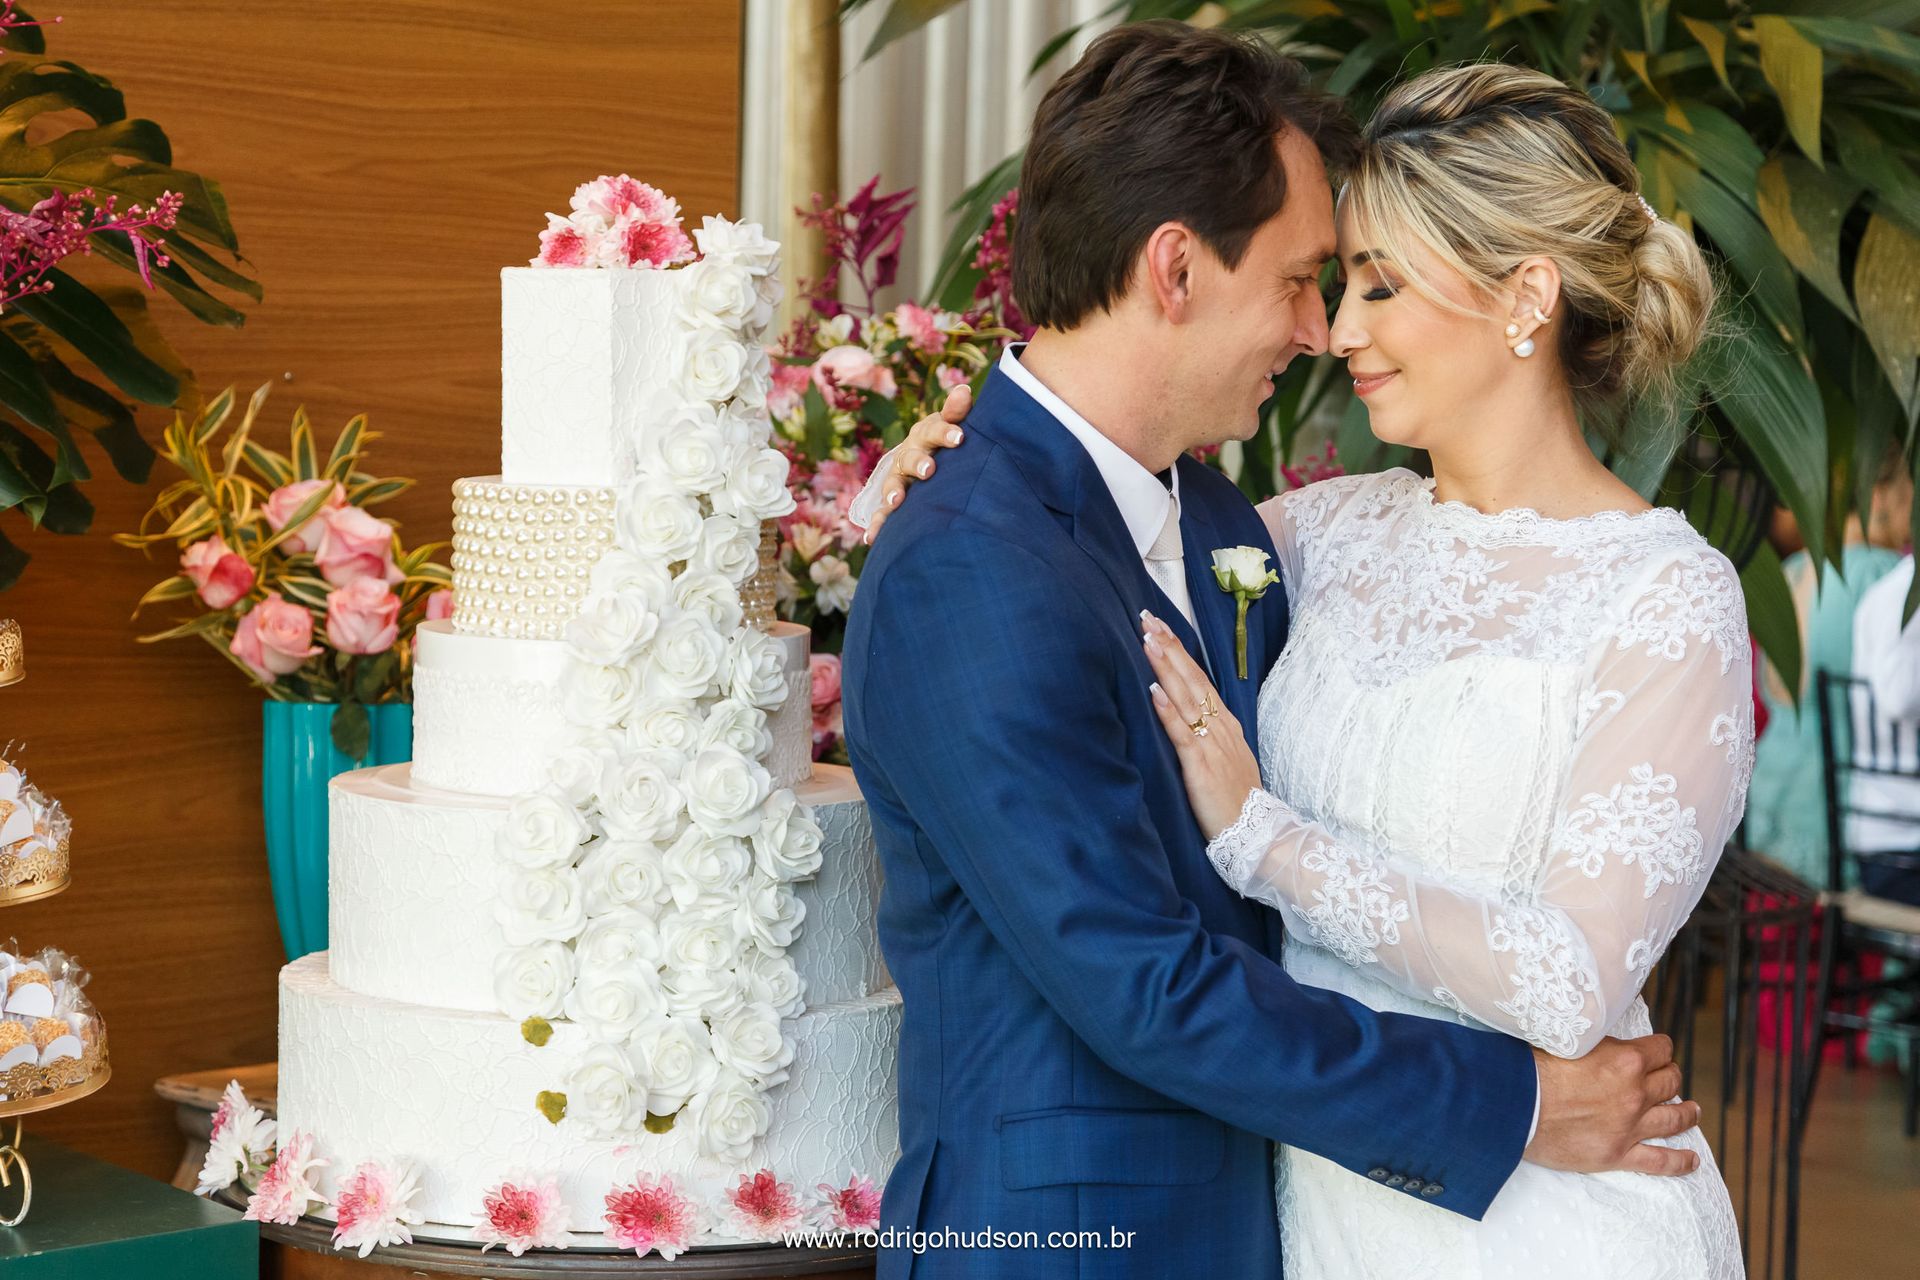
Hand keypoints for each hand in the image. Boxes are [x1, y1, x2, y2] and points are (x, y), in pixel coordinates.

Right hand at [861, 383, 971, 543]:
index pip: (934, 430)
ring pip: (893, 485)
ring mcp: (898, 479)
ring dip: (893, 492)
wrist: (927, 458)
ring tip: (896, 502)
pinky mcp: (892, 501)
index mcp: (924, 435)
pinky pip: (882, 513)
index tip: (960, 437)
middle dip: (918, 463)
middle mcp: (907, 455)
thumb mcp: (952, 424)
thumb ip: (957, 412)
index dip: (945, 432)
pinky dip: (877, 524)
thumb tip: (964, 390)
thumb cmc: (945, 441)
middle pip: (910, 457)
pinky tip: (872, 538)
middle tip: (929, 470)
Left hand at [1141, 611, 1262, 840]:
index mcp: (1224, 722)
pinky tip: (1154, 692)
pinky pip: (1182, 733)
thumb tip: (1184, 713)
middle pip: (1191, 678)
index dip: (1178, 651)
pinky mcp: (1202, 765)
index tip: (1159, 627)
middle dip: (1168, 647)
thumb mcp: (1225, 756)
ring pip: (1186, 697)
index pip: (1199, 678)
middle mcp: (1220, 725)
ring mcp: (1212, 743)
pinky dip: (1168, 711)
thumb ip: (1207, 733)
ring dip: (1166, 668)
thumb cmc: (1236, 798)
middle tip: (1147, 619)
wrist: (1257, 832)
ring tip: (1148, 641)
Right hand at [1525, 1034, 1702, 1175]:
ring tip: (1692, 1112)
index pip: (1661, 1049)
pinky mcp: (1618, 1154)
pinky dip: (1680, 1161)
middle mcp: (1635, 1093)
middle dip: (1671, 1077)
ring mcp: (1630, 1126)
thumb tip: (1589, 1025)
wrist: (1515, 1108)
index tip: (1657, 1050)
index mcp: (1624, 1060)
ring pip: (1674, 1119)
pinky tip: (1691, 1159)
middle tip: (1669, 1078)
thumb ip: (1590, 1038)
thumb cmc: (1532, 1068)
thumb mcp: (1565, 1039)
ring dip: (1687, 1114)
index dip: (1660, 1048)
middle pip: (1670, 1082)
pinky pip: (1660, 1161)